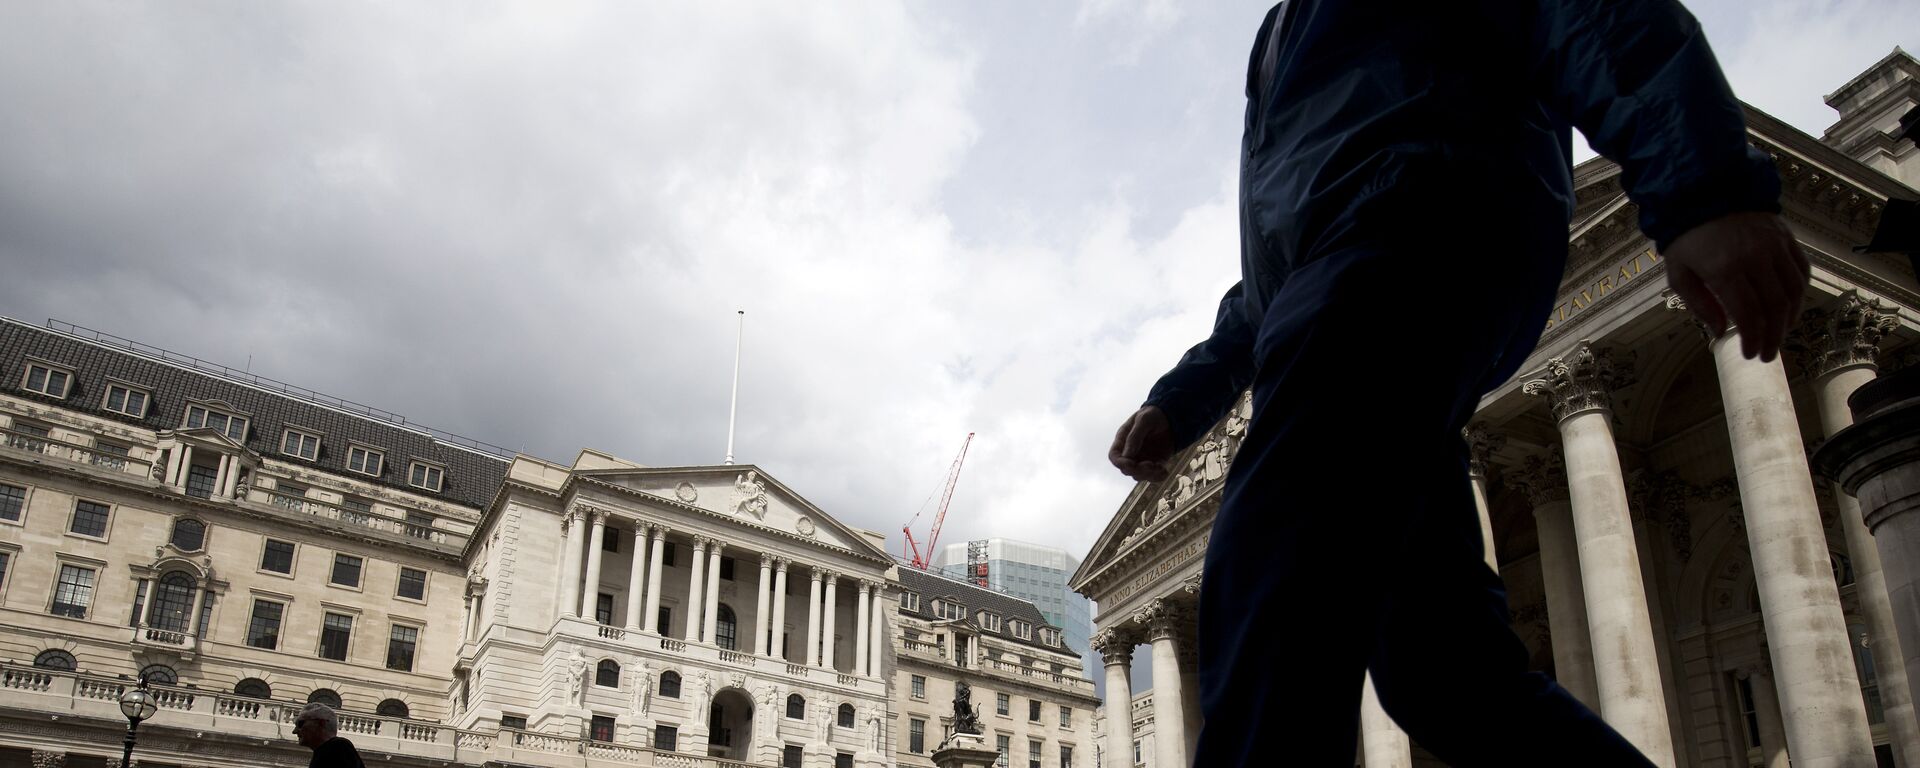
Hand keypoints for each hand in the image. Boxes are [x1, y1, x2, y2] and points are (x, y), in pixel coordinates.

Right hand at [1109, 406, 1175, 481]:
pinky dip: (1158, 477)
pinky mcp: (1156, 462)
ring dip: (1149, 475)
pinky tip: (1165, 471)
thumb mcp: (1144, 420)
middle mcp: (1131, 452)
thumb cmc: (1154, 414)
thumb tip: (1127, 456)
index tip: (1132, 464)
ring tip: (1161, 468)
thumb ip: (1134, 437)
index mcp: (1123, 440)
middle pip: (1127, 469)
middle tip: (1152, 465)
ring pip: (1139, 476)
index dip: (1121, 463)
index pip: (1114, 457)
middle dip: (1138, 470)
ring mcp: (1143, 458)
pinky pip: (1153, 475)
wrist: (1172, 415)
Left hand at [1661, 212, 1809, 361]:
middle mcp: (1754, 257)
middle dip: (1773, 336)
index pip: (1748, 314)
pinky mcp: (1785, 237)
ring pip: (1794, 291)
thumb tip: (1721, 331)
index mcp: (1724, 268)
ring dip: (1790, 319)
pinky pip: (1801, 271)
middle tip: (1767, 353)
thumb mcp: (1679, 272)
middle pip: (1775, 307)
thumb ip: (1700, 304)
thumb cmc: (1687, 236)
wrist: (1704, 191)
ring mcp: (1774, 245)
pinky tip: (1790, 308)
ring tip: (1779, 335)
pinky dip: (1800, 294)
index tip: (1751, 354)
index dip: (1753, 339)